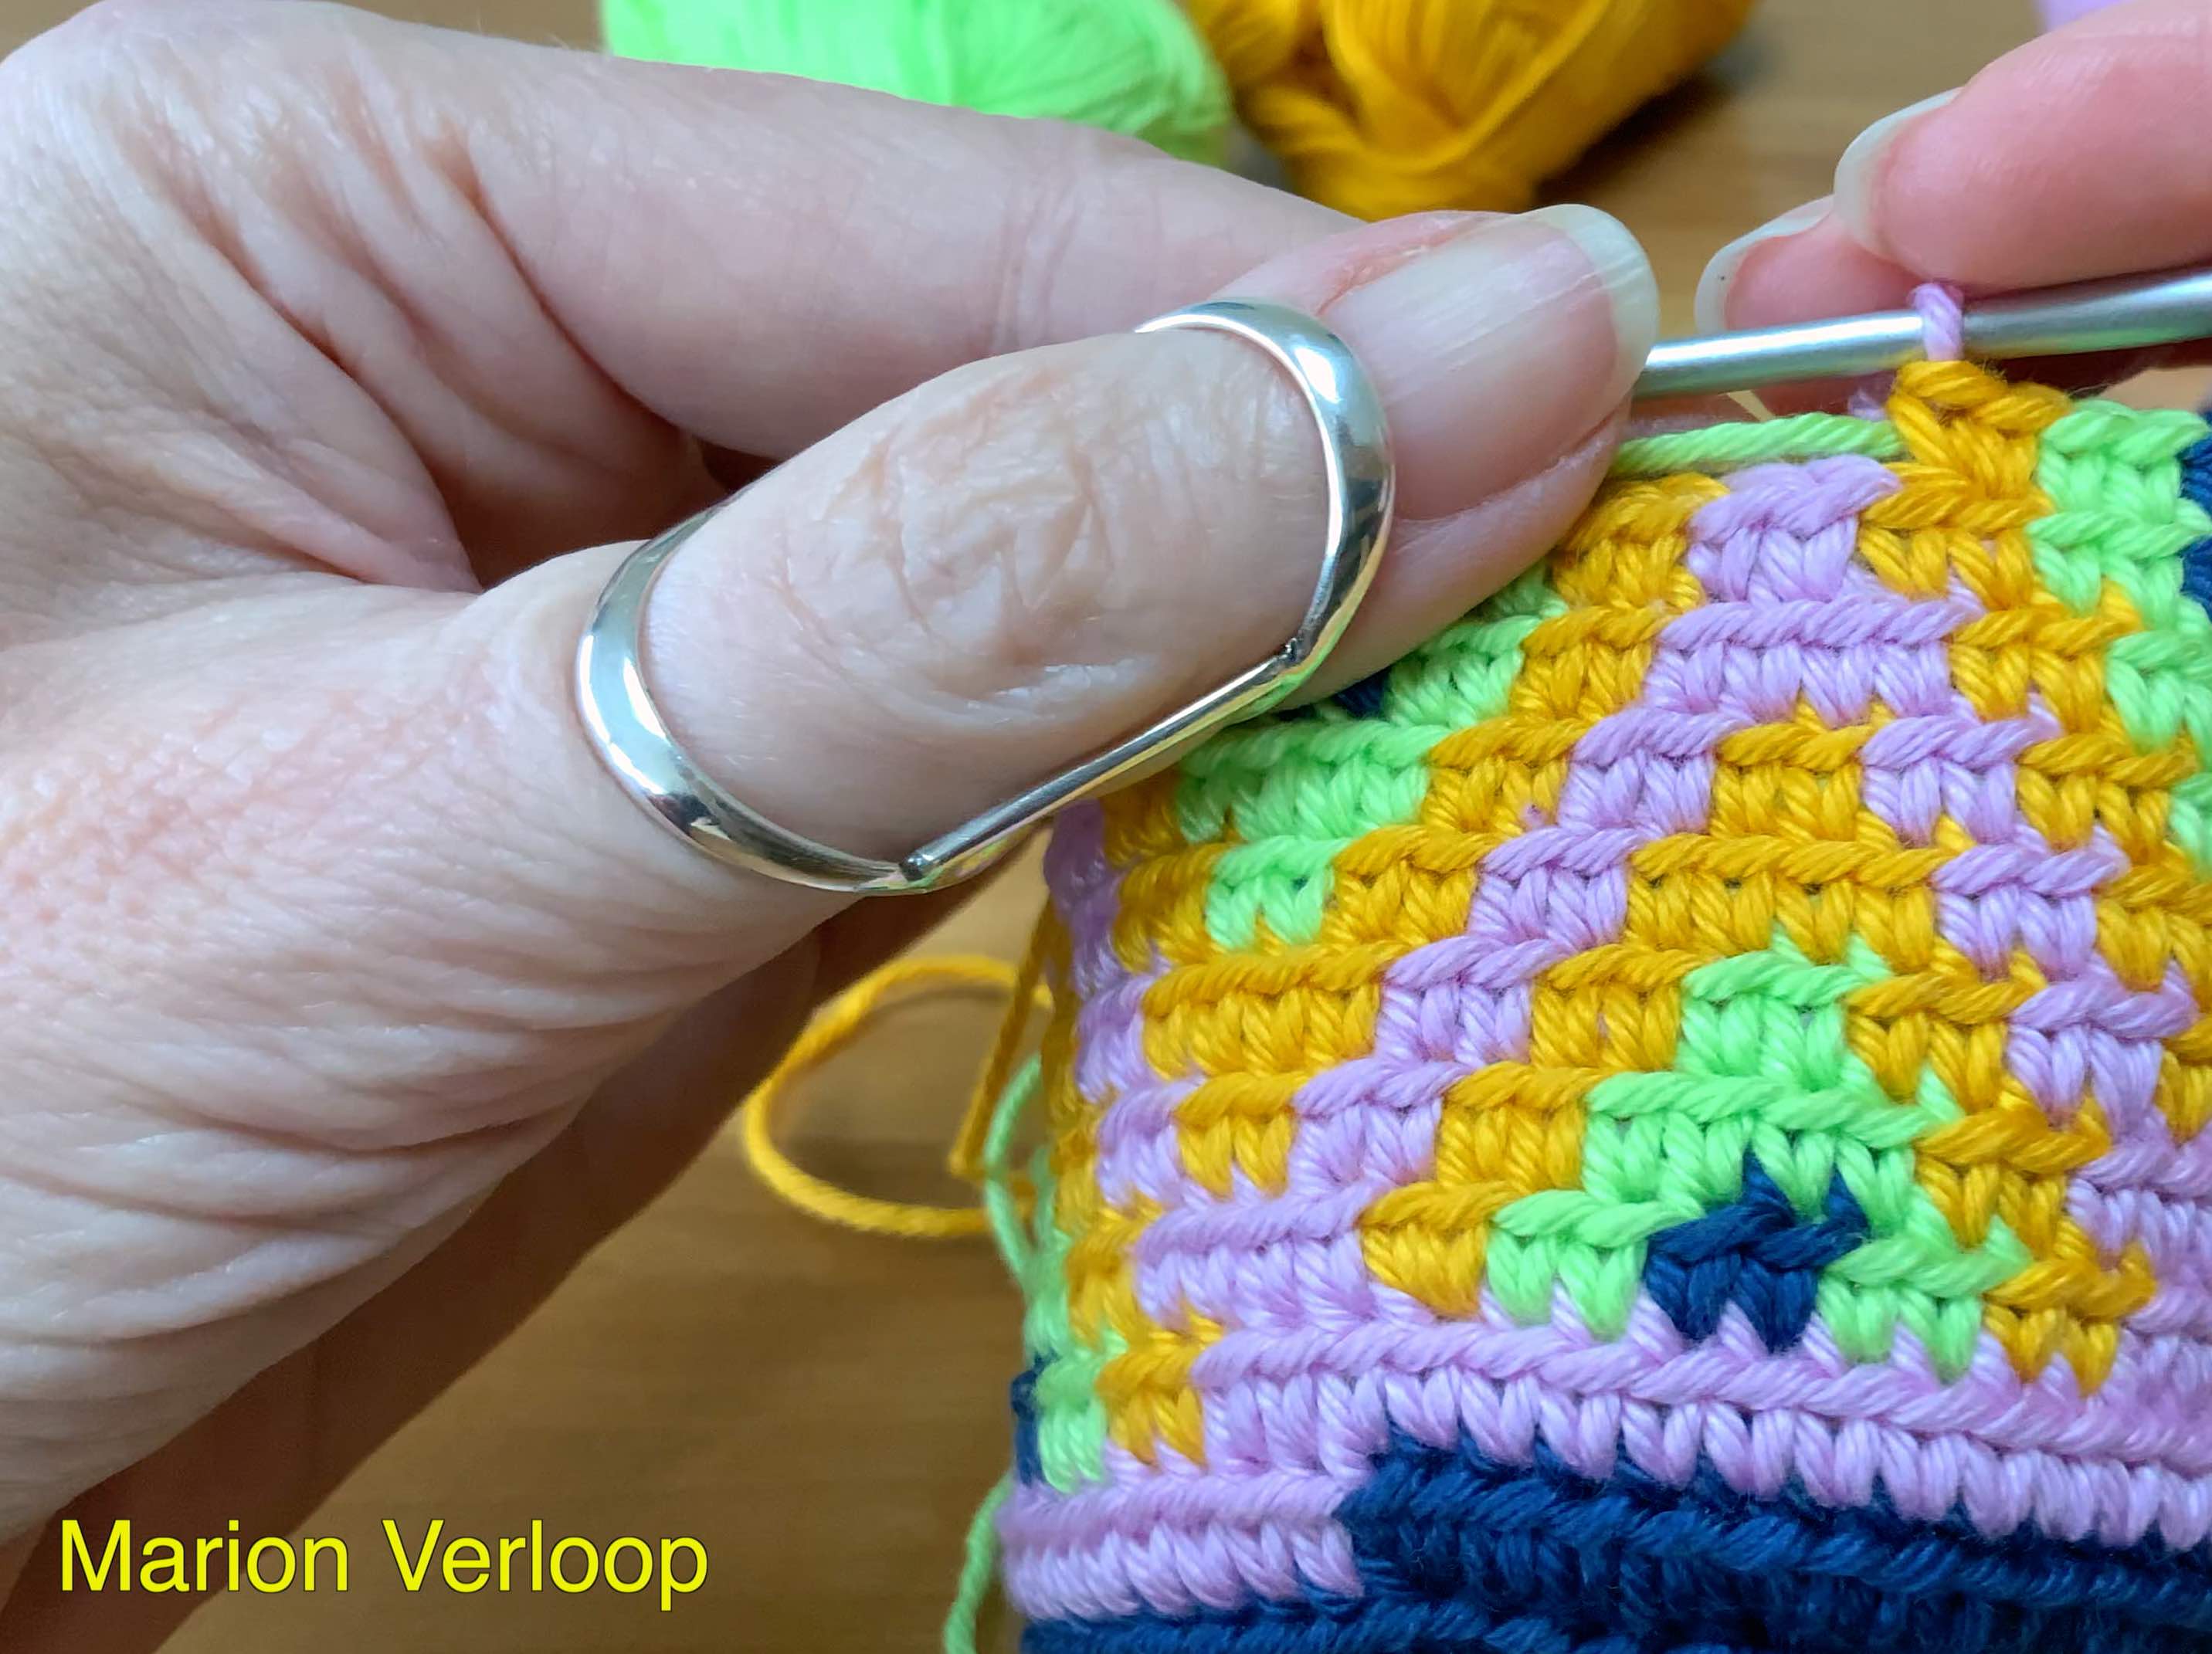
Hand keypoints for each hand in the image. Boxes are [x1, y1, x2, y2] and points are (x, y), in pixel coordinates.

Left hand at [0, 3, 1653, 1643]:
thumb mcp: (430, 836)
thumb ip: (942, 611)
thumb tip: (1465, 376)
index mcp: (334, 194)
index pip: (936, 230)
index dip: (1296, 348)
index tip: (1645, 437)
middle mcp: (460, 353)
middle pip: (999, 396)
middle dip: (1291, 538)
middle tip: (1642, 642)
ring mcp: (568, 605)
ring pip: (1012, 607)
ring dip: (1240, 714)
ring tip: (1531, 778)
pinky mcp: (636, 826)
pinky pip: (954, 792)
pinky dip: (1130, 863)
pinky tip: (1305, 900)